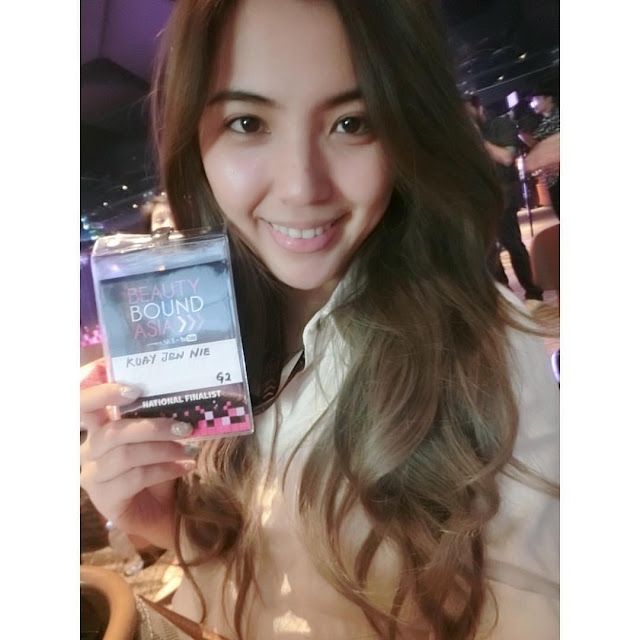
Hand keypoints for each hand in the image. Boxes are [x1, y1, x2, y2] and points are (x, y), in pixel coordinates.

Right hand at [80, 382, 196, 548]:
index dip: (103, 394)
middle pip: (114, 432)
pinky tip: (185, 467)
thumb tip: (182, 403)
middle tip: (185, 428)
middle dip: (153, 427)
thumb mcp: (157, 442)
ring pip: (126, 455)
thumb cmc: (157, 471)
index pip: (85, 405)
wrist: (161, 513)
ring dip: (164, 450)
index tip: (134, 391)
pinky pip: (135, 478)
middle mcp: (89, 451)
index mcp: (99, 430)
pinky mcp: (104, 499)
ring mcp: (93, 477)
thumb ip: (157, 422)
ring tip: (190, 451)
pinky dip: (165, 470)